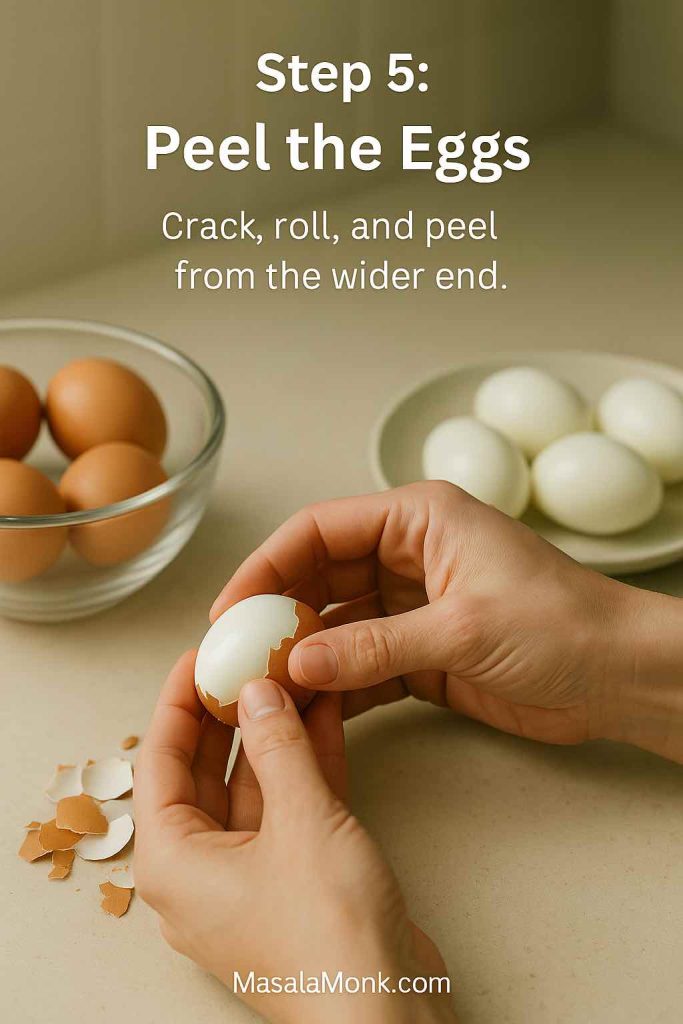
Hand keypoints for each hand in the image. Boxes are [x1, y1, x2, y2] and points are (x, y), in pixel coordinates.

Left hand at [134, 651, 454, 1023]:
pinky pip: (289, 807)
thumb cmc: (327, 938)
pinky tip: (323, 715)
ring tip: (292, 674)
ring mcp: (250, 875)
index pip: (160, 763)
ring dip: (275, 731)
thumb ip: (277, 747)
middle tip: (249, 660)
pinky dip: (305, 762)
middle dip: (232, 712)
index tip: (199, 657)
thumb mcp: (300, 821)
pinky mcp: (295, 879)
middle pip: (205, 771)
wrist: (386, 1012)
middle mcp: (202, 871)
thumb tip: (256, 691)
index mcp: (173, 863)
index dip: (179, 702)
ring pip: (254, 784)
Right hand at [211, 481, 682, 759]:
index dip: (268, 566)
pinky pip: (362, 665)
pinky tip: (307, 708)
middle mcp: (409, 556)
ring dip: (301, 655)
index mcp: (418, 519)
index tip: (231, 608)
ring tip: (260, 688)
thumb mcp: (462, 629)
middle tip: (236, 655)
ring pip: (336, 625)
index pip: (320, 530)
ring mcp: (414, 607)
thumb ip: (375, 646)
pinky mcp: (424, 654)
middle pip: (319, 577)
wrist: (620, 678)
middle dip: (277, 614)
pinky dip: (335, 685)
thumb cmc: (563, 625)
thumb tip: (297, 664)